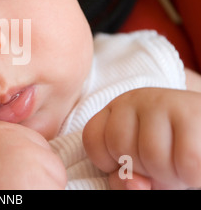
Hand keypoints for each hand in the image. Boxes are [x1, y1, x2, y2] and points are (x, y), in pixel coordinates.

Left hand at [83, 88, 200, 189]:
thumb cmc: (172, 151)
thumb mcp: (141, 164)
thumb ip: (125, 179)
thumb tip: (132, 182)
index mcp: (116, 110)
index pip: (92, 139)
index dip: (108, 164)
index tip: (128, 167)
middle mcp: (134, 99)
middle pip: (119, 147)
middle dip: (143, 171)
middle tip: (163, 170)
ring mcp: (162, 101)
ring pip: (152, 155)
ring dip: (170, 177)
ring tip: (180, 169)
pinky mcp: (191, 112)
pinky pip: (186, 159)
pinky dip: (192, 175)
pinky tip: (195, 170)